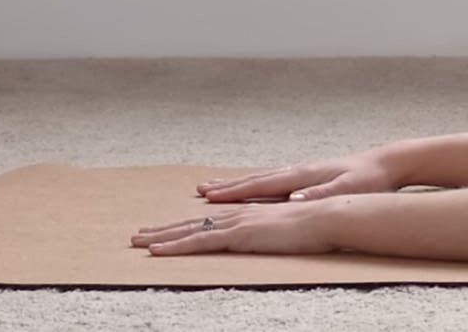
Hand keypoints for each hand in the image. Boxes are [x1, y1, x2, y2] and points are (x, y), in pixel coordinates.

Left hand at [133, 199, 345, 255]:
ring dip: (162, 236)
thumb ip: (274, 235)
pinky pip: (200, 242)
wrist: (330, 217)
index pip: (210, 223)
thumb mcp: (290, 232)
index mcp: (250, 215)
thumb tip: (267, 243)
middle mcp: (239, 215)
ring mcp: (237, 223)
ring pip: (190, 231)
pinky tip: (157, 251)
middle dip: (163, 229)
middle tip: (137, 235)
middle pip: (193, 224)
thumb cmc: (318, 227)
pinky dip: (176, 246)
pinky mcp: (239, 235)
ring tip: (137, 241)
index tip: (164, 231)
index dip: (185, 227)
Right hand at [196, 151, 402, 204]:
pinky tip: (249, 187)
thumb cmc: (370, 179)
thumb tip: (293, 200)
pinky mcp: (307, 177)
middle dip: (224, 188)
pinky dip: (252, 184)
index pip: (261, 185)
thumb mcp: (349, 189)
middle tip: (201, 189)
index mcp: (303, 175)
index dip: (233, 192)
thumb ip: (321, 195)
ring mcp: (301, 172)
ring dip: (234, 184)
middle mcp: (297, 171)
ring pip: (259, 179)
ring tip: (211, 188)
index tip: (208, 197)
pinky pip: (271, 181)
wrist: (387, 163)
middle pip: (253, 180)